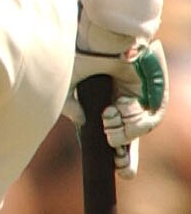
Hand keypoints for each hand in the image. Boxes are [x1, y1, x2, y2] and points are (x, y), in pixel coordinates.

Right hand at [65, 29, 167, 177]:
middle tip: (124, 172)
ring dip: (124, 135)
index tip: (114, 168)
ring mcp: (136, 99)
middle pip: (129, 137)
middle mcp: (120, 103)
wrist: (93, 40)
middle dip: (127, 157)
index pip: (111, 132)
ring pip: (137, 131)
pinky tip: (117, 112)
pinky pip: (148, 119)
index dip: (113, 151)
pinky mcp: (150, 93)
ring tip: (109, 122)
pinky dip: (135, 123)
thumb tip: (84, 124)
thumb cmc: (74, 58)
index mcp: (102, 104)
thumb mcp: (64, 88)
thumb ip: (70, 108)